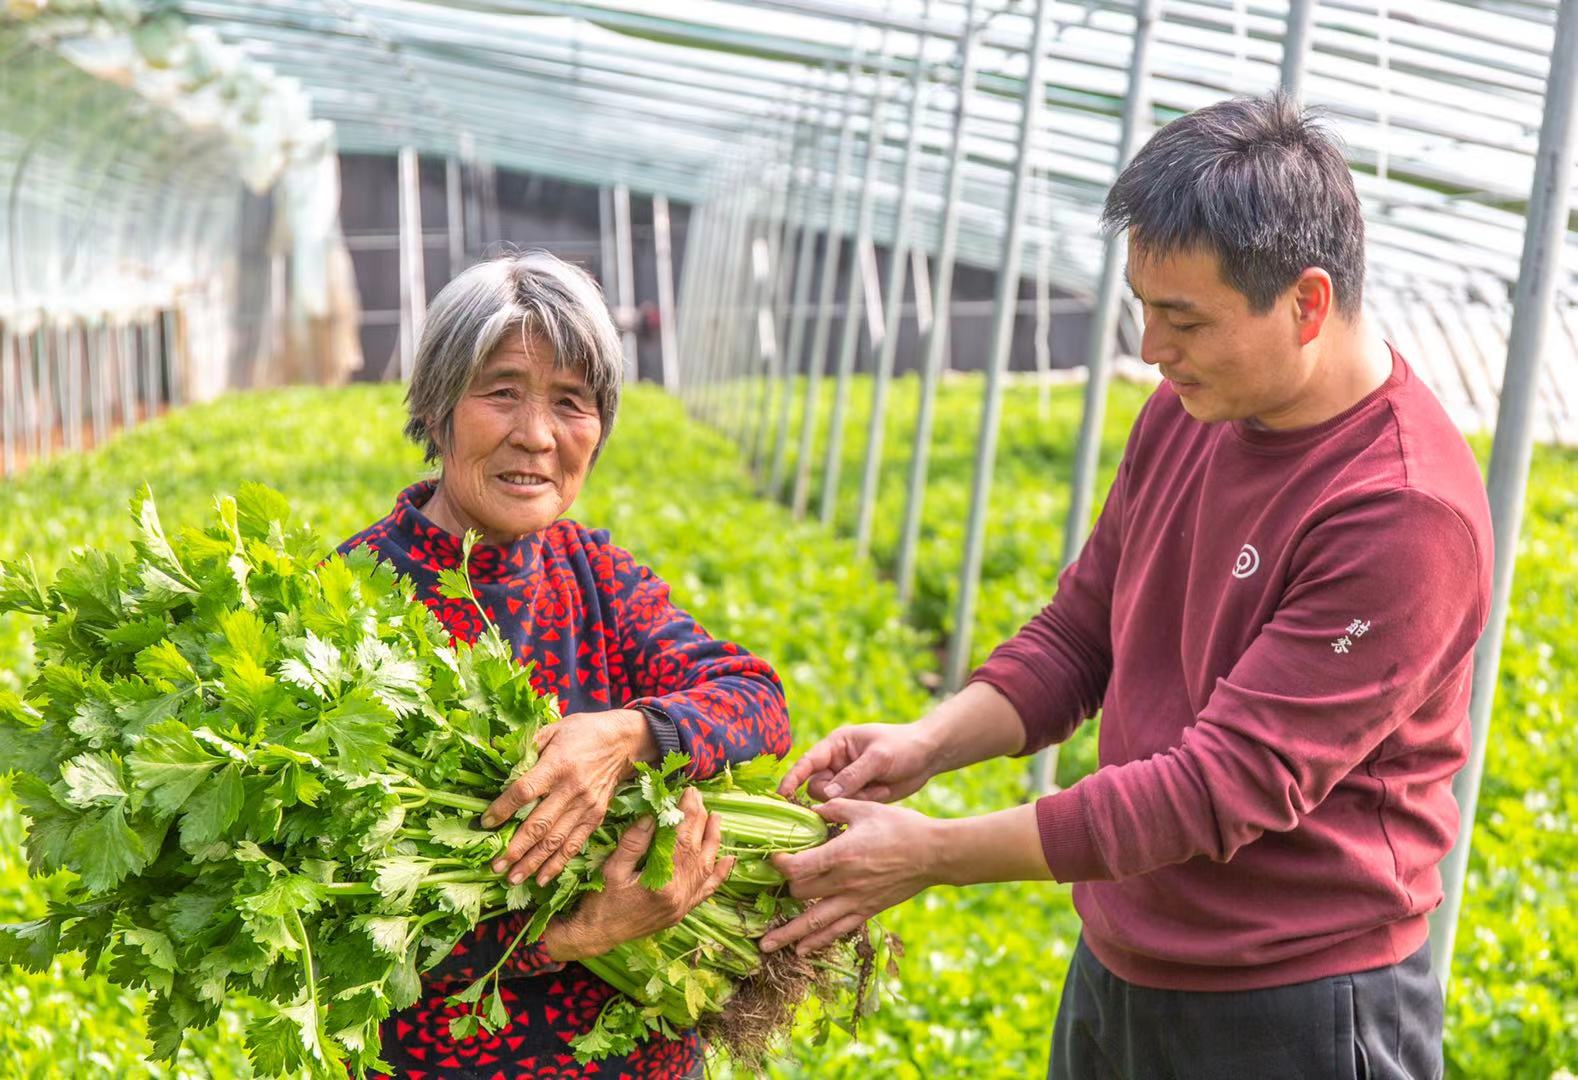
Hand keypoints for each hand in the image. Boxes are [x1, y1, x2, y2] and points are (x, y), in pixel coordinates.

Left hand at [483, 709, 657, 886]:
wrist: (624, 741)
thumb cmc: (583, 732)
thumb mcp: (554, 729)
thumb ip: (527, 747)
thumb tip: (495, 758)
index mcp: (557, 765)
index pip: (524, 791)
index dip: (503, 809)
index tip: (485, 823)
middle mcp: (571, 789)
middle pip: (539, 824)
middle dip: (515, 849)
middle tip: (496, 866)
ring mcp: (585, 806)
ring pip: (556, 840)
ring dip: (533, 863)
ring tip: (513, 879)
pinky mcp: (596, 817)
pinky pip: (575, 844)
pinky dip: (558, 864)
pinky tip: (542, 879)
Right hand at [540, 787, 734, 961]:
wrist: (597, 935)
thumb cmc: (601, 902)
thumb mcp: (611, 870)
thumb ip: (633, 844)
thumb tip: (652, 817)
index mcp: (662, 884)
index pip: (681, 841)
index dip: (687, 815)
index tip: (689, 793)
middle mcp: (679, 896)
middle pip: (696, 851)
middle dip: (699, 820)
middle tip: (698, 797)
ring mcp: (683, 905)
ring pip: (705, 868)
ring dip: (713, 841)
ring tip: (716, 818)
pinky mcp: (681, 911)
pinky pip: (706, 891)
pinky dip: (719, 875)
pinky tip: (728, 860)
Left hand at [759, 799, 939, 955]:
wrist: (933, 854)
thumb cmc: (900, 827)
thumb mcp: (865, 808)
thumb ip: (833, 808)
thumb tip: (811, 809)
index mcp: (841, 854)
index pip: (797, 867)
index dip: (779, 864)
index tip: (773, 857)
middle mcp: (844, 882)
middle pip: (800, 893)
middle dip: (783, 888)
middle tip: (773, 885)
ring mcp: (855, 900)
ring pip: (813, 922)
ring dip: (787, 934)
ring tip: (765, 946)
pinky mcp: (866, 910)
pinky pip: (837, 930)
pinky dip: (816, 941)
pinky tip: (801, 950)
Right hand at [777, 722, 936, 802]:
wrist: (928, 756)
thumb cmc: (903, 746)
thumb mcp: (879, 757)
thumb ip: (853, 775)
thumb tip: (827, 795)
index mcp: (836, 745)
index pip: (807, 762)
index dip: (792, 778)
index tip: (782, 795)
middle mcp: (836, 763)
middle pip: (817, 787)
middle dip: (835, 794)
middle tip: (860, 789)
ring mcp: (846, 781)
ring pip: (833, 801)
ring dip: (854, 799)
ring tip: (878, 788)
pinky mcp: (858, 795)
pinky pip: (849, 807)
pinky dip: (864, 804)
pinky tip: (882, 792)